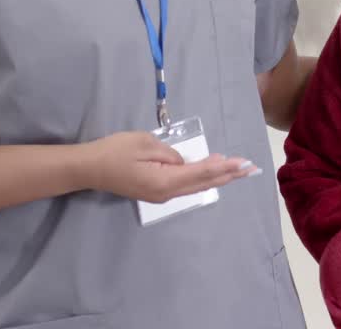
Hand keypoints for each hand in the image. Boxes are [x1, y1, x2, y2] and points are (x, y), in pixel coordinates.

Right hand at [80, 131, 256, 203]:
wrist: (89, 168)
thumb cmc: (115, 151)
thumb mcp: (146, 144)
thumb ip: (170, 153)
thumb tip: (184, 162)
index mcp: (165, 181)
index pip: (202, 173)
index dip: (225, 167)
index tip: (243, 162)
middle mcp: (167, 193)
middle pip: (204, 183)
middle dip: (228, 175)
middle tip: (250, 168)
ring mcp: (161, 195)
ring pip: (196, 186)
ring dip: (217, 177)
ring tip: (238, 171)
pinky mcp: (155, 192)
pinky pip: (185, 186)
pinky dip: (202, 178)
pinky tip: (212, 174)